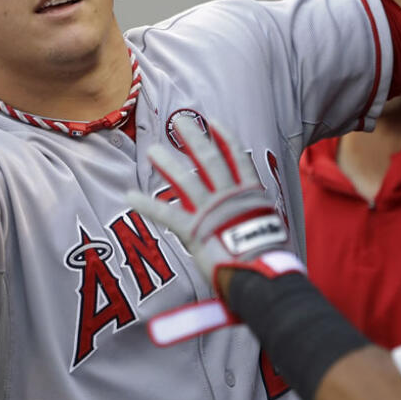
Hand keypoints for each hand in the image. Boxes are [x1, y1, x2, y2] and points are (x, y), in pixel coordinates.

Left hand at [123, 118, 299, 290]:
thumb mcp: (267, 232)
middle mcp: (230, 197)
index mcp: (251, 195)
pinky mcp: (194, 230)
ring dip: (168, 163)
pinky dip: (146, 204)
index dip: (225, 137)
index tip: (213, 122)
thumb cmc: (270, 262)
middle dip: (194, 137)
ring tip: (152, 150)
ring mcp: (212, 211)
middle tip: (179, 121)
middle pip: (210, 159)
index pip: (238, 158)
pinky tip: (130, 195)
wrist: (264, 278)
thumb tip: (251, 223)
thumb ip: (254, 220)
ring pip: (186, 180)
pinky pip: (166, 213)